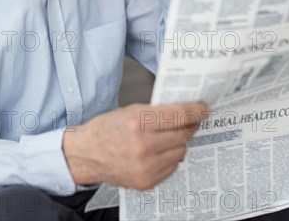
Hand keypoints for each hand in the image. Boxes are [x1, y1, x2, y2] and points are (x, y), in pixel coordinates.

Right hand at [62, 102, 208, 189]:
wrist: (85, 155)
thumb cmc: (106, 130)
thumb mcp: (129, 111)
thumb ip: (156, 112)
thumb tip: (185, 112)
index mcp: (137, 122)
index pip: (179, 115)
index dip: (196, 110)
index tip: (203, 108)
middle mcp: (142, 146)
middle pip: (183, 134)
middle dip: (188, 126)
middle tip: (189, 121)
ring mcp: (145, 166)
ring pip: (180, 151)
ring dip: (178, 142)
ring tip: (168, 137)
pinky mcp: (146, 181)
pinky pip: (172, 166)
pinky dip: (169, 157)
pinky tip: (159, 151)